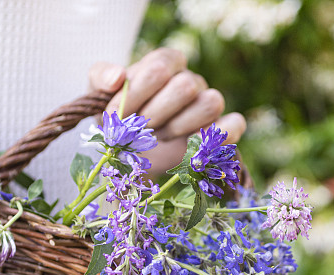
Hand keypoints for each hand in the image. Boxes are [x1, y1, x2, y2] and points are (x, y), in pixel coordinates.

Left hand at [89, 47, 246, 174]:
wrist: (128, 151)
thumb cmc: (116, 117)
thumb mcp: (99, 95)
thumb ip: (101, 76)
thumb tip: (118, 77)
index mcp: (165, 63)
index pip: (160, 66)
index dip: (137, 93)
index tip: (116, 116)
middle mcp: (190, 80)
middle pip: (186, 86)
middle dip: (155, 114)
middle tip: (137, 130)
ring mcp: (206, 104)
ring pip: (211, 103)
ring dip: (179, 126)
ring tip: (158, 137)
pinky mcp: (218, 131)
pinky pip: (234, 125)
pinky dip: (218, 137)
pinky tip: (191, 149)